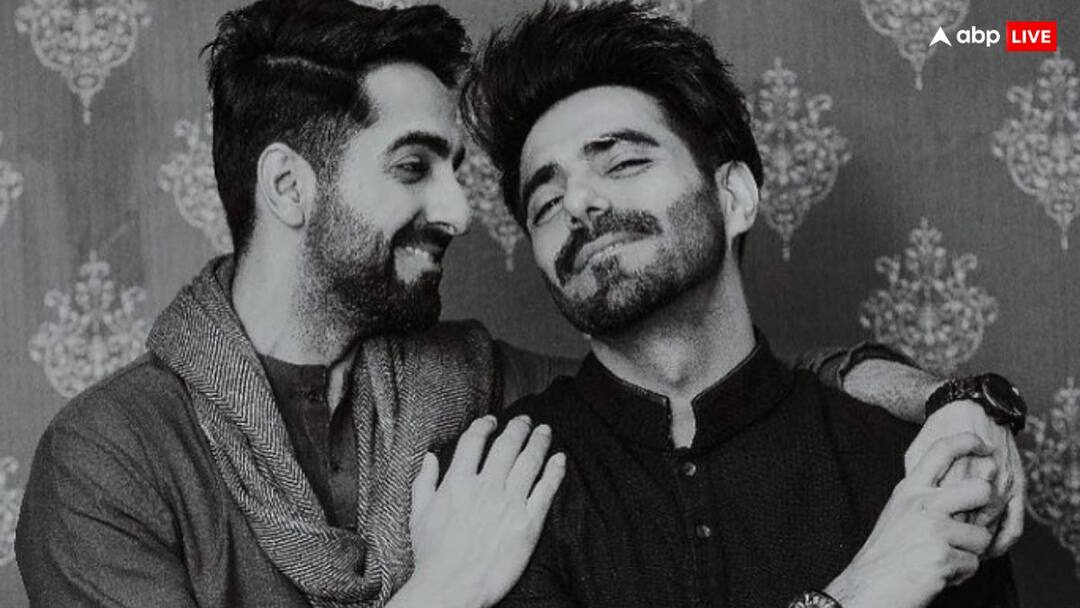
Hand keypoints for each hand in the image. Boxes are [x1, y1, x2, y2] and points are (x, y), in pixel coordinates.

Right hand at [401, 415, 565, 607]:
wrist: (451, 588)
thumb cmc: (432, 556)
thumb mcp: (418, 515)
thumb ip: (424, 482)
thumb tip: (429, 457)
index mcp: (458, 483)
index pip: (474, 441)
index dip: (485, 426)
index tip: (492, 421)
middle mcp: (486, 488)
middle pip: (507, 446)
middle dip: (518, 428)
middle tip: (526, 420)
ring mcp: (509, 504)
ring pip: (530, 462)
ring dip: (539, 442)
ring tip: (545, 431)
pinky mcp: (528, 524)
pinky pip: (546, 490)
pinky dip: (555, 471)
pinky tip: (560, 459)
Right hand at [825, 433, 996, 607]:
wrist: (868, 587)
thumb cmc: (888, 553)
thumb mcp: (902, 513)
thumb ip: (931, 497)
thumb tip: (976, 479)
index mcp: (909, 490)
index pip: (941, 451)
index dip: (967, 441)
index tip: (985, 446)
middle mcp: (922, 504)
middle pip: (981, 490)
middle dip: (985, 510)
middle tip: (969, 525)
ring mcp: (933, 529)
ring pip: (982, 535)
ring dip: (969, 553)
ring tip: (942, 558)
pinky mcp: (942, 557)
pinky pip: (973, 564)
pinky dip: (960, 574)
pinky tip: (937, 573)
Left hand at [905, 399, 1024, 556]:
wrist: (972, 404)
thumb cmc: (939, 427)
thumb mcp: (916, 449)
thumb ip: (913, 477)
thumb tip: (904, 508)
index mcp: (953, 467)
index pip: (945, 510)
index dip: (935, 528)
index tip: (924, 540)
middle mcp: (981, 474)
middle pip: (966, 520)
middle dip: (953, 536)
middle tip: (940, 547)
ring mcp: (1002, 480)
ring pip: (990, 525)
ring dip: (976, 541)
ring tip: (960, 549)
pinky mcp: (1018, 484)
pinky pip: (1015, 524)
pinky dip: (1002, 541)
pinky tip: (988, 548)